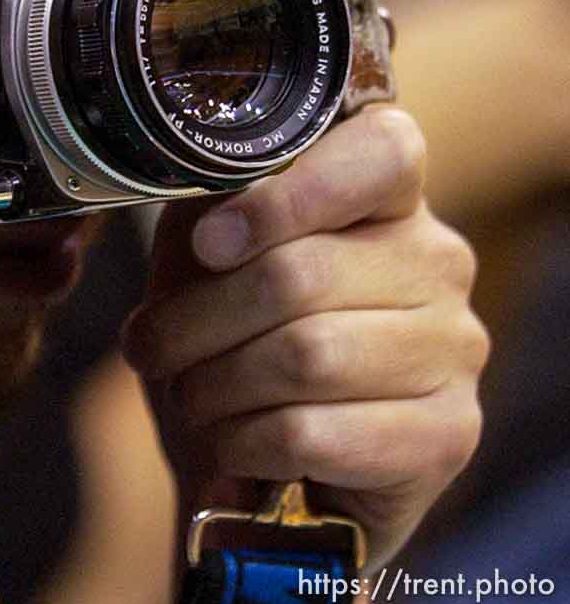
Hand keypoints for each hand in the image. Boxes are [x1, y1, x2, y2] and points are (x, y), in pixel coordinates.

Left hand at [122, 107, 487, 568]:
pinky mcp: (448, 435)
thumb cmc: (233, 323)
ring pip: (306, 358)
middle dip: (195, 321)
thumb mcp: (206, 245)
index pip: (381, 152)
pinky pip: (315, 434)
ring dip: (214, 386)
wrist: (261, 450)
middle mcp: (438, 260)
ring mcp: (453, 348)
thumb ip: (211, 203)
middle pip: (300, 274)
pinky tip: (231, 444)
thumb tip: (204, 209)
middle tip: (150, 346)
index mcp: (389, 191)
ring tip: (190, 395)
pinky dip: (245, 443)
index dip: (285, 199)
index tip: (207, 242)